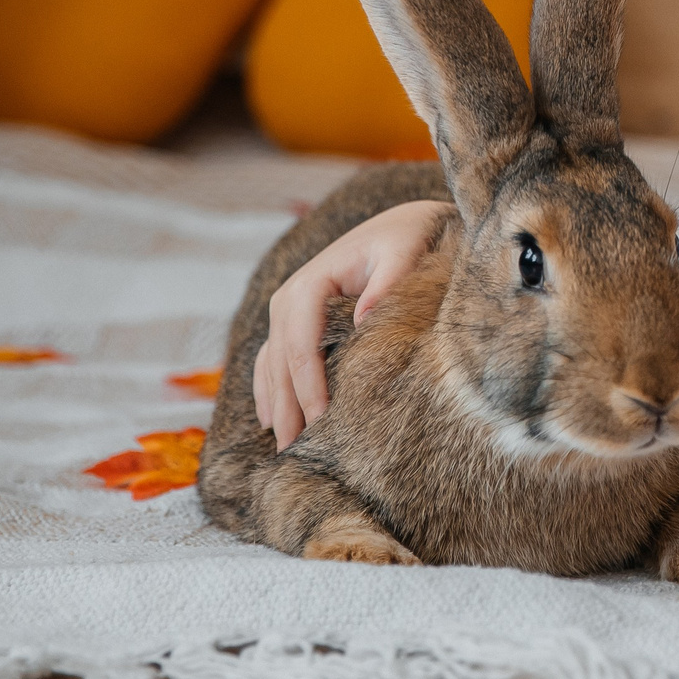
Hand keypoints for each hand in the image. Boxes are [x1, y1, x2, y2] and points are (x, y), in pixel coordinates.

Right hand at [253, 199, 453, 449]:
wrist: (401, 225)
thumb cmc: (407, 239)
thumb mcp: (403, 251)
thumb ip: (386, 282)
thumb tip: (363, 317)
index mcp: (311, 282)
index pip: (300, 343)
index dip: (307, 385)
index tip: (321, 421)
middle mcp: (290, 297)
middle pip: (280, 361)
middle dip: (287, 407)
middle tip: (294, 452)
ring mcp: (288, 310)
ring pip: (271, 365)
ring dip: (275, 406)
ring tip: (284, 447)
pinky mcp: (295, 322)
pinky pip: (272, 360)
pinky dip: (270, 390)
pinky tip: (271, 420)